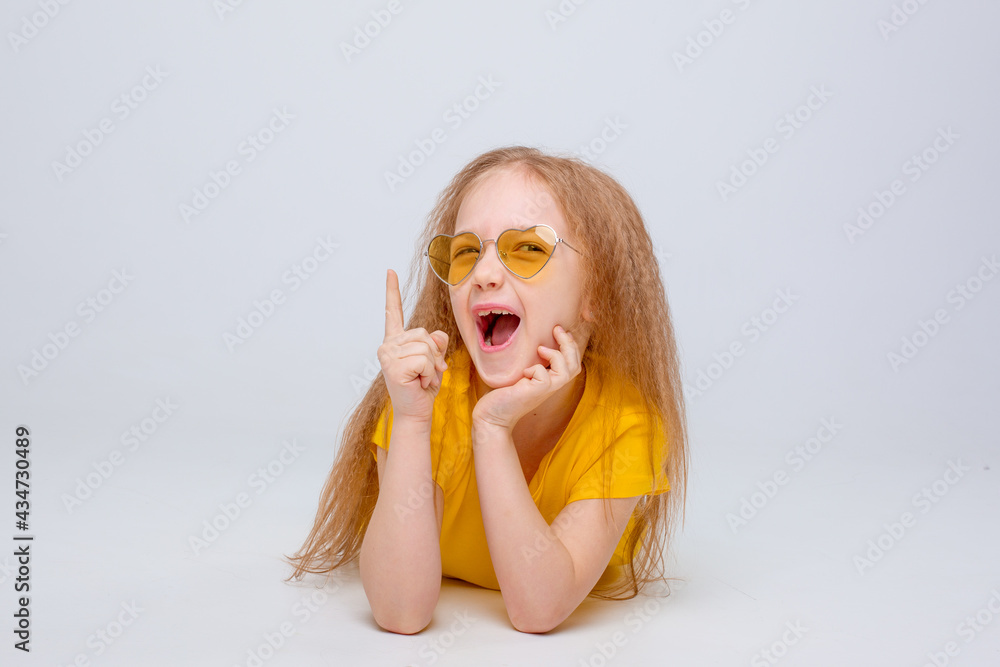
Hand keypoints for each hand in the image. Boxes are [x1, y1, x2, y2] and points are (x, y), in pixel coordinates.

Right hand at [377, 269, 448, 422]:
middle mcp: (388, 345)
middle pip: (424, 333)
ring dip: (432, 365)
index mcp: (395, 341)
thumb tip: (435, 335)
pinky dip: (429, 373)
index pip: (393, 312)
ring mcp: (387, 355)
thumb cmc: (423, 387)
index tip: (390, 271)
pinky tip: (419, 383)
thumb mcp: (434, 360)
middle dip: (434, 354)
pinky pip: (424, 359)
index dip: (392, 291)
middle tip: (427, 373)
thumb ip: (436, 343)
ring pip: (426, 347)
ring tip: (422, 379)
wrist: (416, 412)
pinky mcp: (393, 367)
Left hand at [471, 325, 581, 432]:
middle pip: (574, 365)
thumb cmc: (503, 395)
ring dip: (557, 354)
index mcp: (550, 380)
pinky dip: (537, 369)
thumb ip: (530, 362)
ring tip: (541, 348)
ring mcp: (544, 391)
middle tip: (557, 329)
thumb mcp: (520, 375)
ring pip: (567, 371)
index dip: (571, 346)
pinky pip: (545, 377)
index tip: (559, 331)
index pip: (572, 363)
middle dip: (569, 344)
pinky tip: (524, 371)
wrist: (492, 417)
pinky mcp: (534, 393)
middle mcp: (551, 386)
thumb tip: (531, 342)